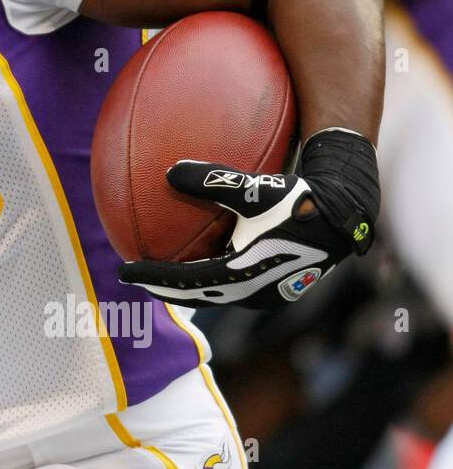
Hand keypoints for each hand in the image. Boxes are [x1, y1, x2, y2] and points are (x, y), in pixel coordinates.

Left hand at [119, 130, 379, 310]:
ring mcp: (267, 293)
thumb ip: (212, 182)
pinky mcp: (277, 287)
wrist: (347, 213)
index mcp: (243, 274)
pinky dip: (209, 277)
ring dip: (187, 286)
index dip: (151, 277)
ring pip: (215, 295)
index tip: (122, 271)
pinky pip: (232, 285)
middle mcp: (253, 292)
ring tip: (161, 274)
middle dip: (163, 288)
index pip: (185, 282)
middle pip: (196, 296)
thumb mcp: (254, 189)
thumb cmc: (301, 198)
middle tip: (134, 277)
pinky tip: (201, 256)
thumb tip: (168, 171)